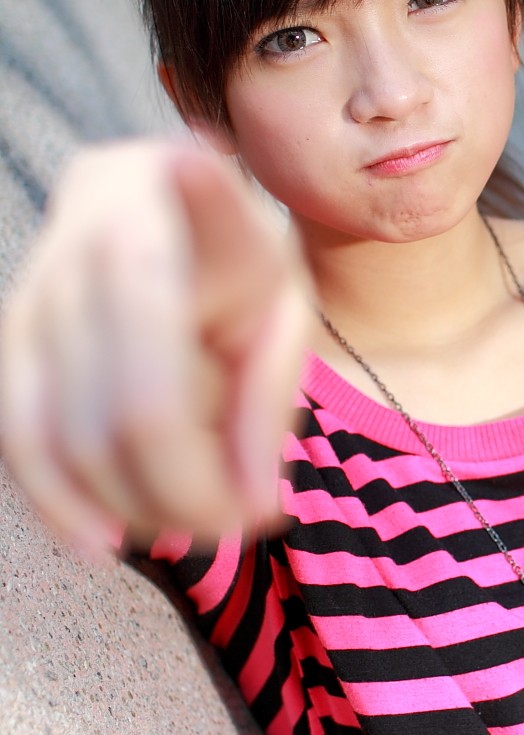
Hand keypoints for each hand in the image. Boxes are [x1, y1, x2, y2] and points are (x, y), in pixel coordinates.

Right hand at [0, 141, 309, 554]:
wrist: (160, 195)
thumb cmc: (237, 254)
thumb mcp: (285, 304)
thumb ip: (271, 398)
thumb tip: (254, 509)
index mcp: (158, 218)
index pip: (157, 364)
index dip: (190, 459)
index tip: (249, 508)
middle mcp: (77, 246)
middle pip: (116, 414)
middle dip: (176, 494)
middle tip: (234, 525)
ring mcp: (31, 291)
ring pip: (60, 436)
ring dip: (123, 504)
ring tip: (189, 529)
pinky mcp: (9, 333)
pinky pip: (17, 434)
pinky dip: (57, 499)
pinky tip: (101, 540)